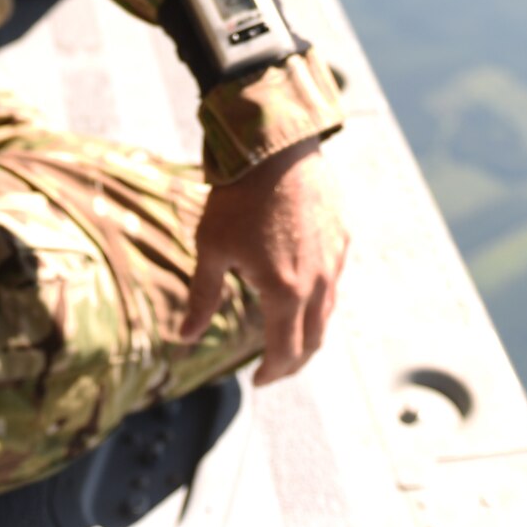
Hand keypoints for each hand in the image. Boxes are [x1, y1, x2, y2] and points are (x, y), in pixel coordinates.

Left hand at [179, 137, 347, 384]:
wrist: (275, 145)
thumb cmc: (237, 197)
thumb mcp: (211, 249)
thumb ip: (202, 298)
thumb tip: (184, 336)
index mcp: (285, 292)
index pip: (285, 351)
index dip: (272, 372)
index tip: (257, 380)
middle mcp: (318, 282)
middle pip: (314, 340)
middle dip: (294, 361)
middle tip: (274, 368)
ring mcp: (334, 258)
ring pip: (327, 310)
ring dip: (308, 330)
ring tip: (286, 333)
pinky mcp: (341, 236)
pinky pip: (333, 279)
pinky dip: (318, 297)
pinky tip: (299, 289)